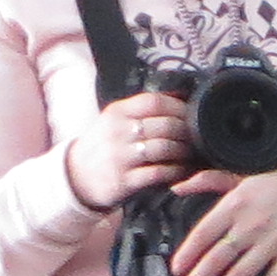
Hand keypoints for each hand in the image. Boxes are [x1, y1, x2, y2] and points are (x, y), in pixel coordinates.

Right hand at [62, 91, 195, 212]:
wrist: (77, 174)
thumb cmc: (105, 145)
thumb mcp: (116, 120)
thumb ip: (143, 109)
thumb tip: (180, 95)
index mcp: (118, 112)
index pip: (155, 102)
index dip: (180, 107)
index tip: (194, 114)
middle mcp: (118, 132)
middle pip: (165, 125)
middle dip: (187, 131)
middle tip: (199, 137)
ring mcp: (120, 157)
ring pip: (164, 148)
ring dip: (184, 152)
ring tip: (192, 154)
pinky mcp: (124, 180)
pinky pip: (158, 173)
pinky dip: (175, 172)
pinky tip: (182, 171)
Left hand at [166, 166, 276, 275]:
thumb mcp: (240, 175)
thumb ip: (207, 181)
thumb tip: (176, 188)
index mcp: (235, 204)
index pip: (204, 234)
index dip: (187, 254)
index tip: (176, 271)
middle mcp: (252, 226)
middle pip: (218, 259)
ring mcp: (273, 244)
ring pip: (241, 275)